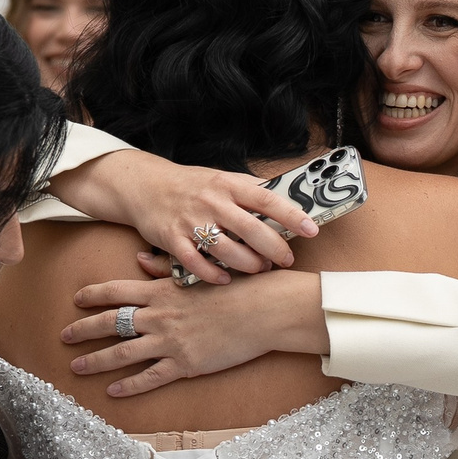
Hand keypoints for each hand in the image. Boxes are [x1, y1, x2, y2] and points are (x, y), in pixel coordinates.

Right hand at [46, 149, 315, 283]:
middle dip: (274, 249)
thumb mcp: (222, 179)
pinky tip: (226, 279)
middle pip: (251, 230)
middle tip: (285, 260)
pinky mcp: (172, 239)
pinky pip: (197, 263)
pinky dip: (214, 274)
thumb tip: (287, 202)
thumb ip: (250, 192)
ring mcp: (191, 221)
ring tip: (260, 269)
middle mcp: (212, 201)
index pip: (266, 199)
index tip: (311, 229)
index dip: (291, 215)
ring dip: (248, 264)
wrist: (145, 186)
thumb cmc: (192, 186)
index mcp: (229, 184)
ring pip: (227, 250)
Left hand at [62, 270, 326, 395]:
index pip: (116, 291)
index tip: (76, 299)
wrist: (264, 311)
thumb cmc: (239, 286)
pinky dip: (128, 385)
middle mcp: (159, 316)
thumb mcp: (200, 271)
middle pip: (109, 323)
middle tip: (63, 336)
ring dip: (95, 361)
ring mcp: (169, 342)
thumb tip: (140, 259)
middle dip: (83, 330)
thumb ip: (166, 267)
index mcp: (162, 291)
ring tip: (76, 368)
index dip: (93, 295)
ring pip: (121, 353)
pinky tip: (112, 391)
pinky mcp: (184, 364)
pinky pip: (148, 377)